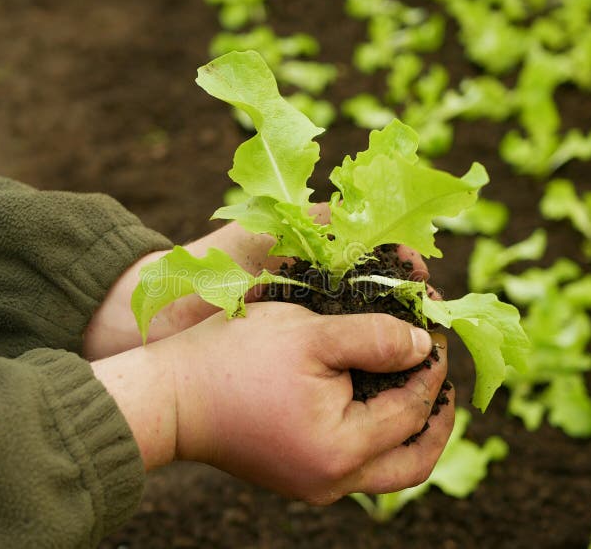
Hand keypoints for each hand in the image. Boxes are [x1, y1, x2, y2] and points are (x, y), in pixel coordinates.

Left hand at [84, 212, 432, 358]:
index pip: (374, 257)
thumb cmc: (206, 269)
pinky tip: (383, 381)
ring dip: (392, 344)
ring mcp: (306, 330)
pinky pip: (336, 365)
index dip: (401, 265)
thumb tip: (359, 209)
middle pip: (378, 299)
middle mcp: (317, 294)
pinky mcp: (293, 363)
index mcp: (313, 259)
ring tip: (421, 357)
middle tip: (434, 325)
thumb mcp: (257, 233)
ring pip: (363, 336)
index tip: (424, 276)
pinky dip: (362, 370)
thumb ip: (305, 220)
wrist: (157, 318)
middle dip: (406, 308)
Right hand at [91, 302, 453, 503]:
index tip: (437, 333)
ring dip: (410, 430)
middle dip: (437, 418)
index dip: (431, 369)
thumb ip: (374, 337)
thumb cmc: (235, 358)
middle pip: (413, 463)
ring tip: (416, 388)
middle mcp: (332, 481)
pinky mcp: (298, 478)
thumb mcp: (309, 333)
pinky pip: (358, 465)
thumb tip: (422, 345)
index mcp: (341, 449)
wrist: (170, 397)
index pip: (412, 409)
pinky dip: (378, 434)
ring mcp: (314, 485)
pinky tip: (374, 398)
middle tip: (442, 376)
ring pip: (388, 470)